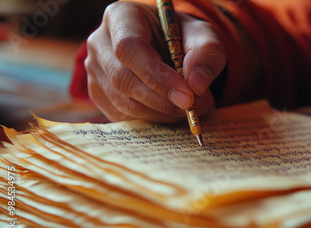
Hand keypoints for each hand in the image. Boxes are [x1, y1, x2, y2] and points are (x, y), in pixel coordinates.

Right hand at [85, 1, 225, 121]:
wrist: (167, 45)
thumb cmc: (182, 36)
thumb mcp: (203, 35)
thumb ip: (206, 53)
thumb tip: (197, 85)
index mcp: (121, 17)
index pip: (129, 48)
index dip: (158, 76)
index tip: (187, 96)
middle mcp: (100, 43)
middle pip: (124, 79)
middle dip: (162, 100)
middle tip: (193, 107)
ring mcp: (95, 70)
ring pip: (124, 102)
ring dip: (161, 112)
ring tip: (189, 108)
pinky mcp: (99, 95)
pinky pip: (124, 116)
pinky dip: (153, 119)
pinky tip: (173, 110)